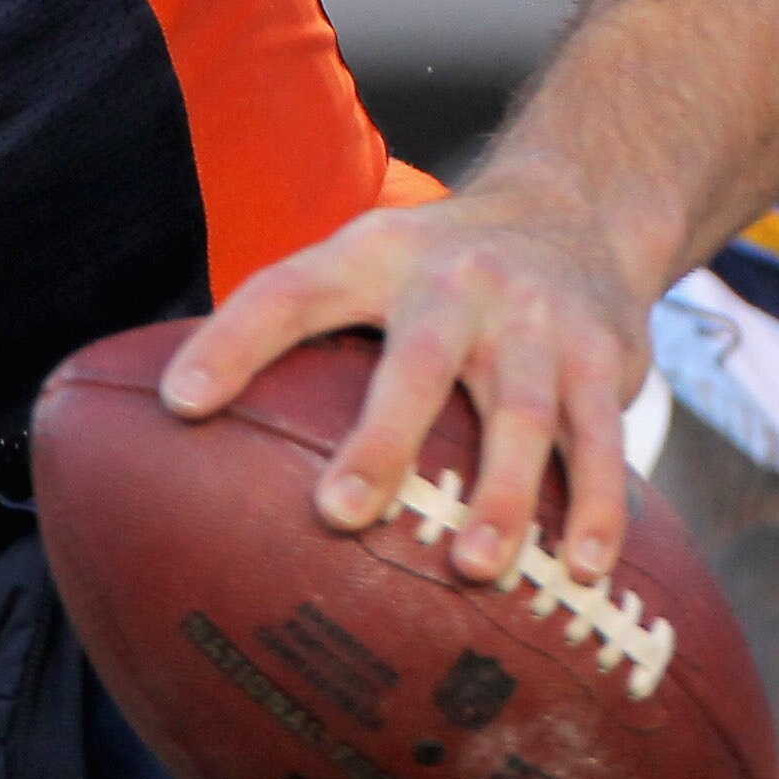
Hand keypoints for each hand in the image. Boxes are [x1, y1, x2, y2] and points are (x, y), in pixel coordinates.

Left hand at [156, 181, 654, 583]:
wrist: (578, 210)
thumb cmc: (437, 268)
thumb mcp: (365, 263)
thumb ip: (293, 330)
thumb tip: (176, 420)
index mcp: (376, 256)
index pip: (289, 291)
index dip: (233, 341)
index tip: (179, 404)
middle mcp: (456, 280)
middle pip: (419, 361)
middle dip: (383, 440)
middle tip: (340, 515)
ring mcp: (535, 319)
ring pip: (521, 410)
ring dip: (503, 493)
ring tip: (474, 568)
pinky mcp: (603, 356)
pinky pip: (602, 437)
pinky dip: (596, 503)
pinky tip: (582, 569)